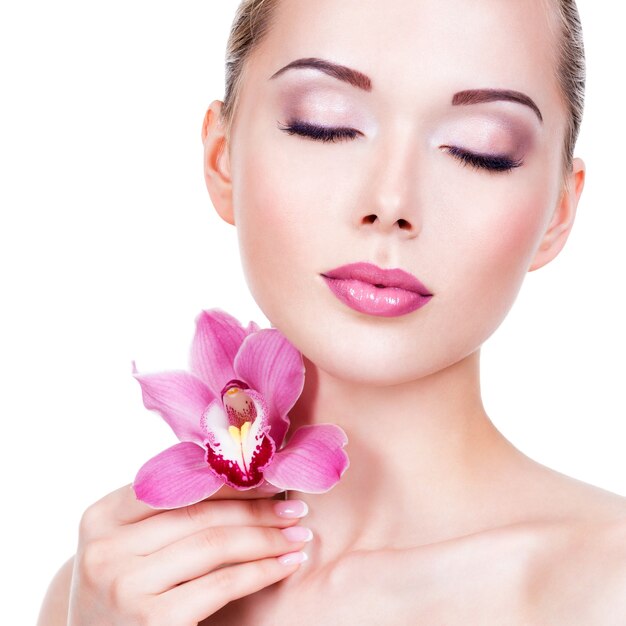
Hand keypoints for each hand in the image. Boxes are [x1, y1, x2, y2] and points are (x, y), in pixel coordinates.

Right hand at [67, 483, 310, 625]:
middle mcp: (105, 550)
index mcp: (100, 518)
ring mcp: (126, 587)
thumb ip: (167, 510)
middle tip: (295, 506)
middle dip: (256, 507)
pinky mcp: (154, 622)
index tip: (270, 478)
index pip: (176, 485)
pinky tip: (287, 562)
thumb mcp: (129, 545)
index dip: (230, 481)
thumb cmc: (125, 590)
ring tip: (298, 532)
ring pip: (215, 544)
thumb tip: (241, 473)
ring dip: (266, 536)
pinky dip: (262, 569)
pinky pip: (223, 583)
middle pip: (200, 514)